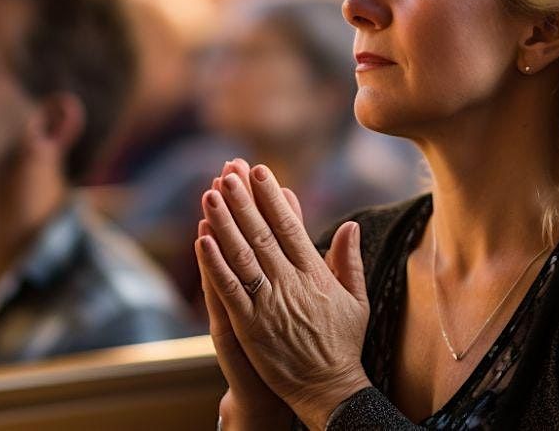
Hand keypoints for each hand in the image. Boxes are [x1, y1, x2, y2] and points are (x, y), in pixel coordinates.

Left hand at [197, 161, 371, 429]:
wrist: (329, 387)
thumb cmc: (342, 343)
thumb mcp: (357, 299)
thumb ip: (349, 260)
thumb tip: (351, 224)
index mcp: (315, 274)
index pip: (290, 226)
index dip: (272, 197)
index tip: (259, 171)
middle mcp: (290, 283)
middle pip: (261, 233)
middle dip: (243, 200)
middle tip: (227, 171)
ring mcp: (268, 304)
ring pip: (241, 255)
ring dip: (224, 223)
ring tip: (209, 193)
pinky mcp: (250, 326)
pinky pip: (228, 289)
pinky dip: (215, 264)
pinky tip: (202, 239)